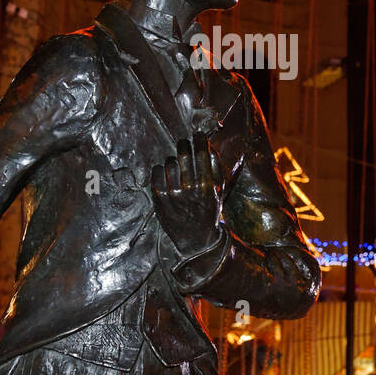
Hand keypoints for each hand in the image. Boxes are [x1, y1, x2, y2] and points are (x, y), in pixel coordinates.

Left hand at [151, 135, 223, 258]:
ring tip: (176, 162)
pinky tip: (165, 171)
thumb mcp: (219, 192)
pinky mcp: (159, 200)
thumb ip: (216, 169)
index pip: (201, 154)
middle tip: (184, 142)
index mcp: (206, 186)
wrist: (196, 239)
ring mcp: (172, 195)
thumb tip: (210, 148)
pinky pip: (156, 174)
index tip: (198, 135)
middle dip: (184, 144)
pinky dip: (160, 169)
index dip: (199, 140)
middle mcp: (188, 189)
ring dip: (173, 159)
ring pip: (169, 163)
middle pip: (183, 155)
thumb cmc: (209, 212)